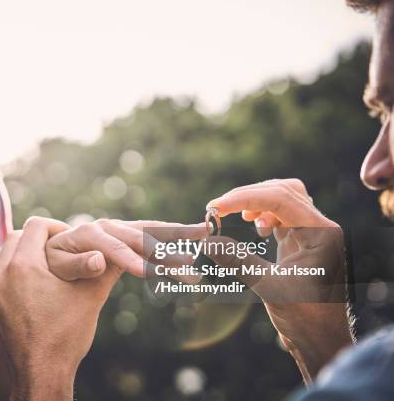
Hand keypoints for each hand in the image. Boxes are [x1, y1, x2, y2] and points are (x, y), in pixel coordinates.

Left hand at [0, 217, 124, 399]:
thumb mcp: (91, 297)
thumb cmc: (65, 336)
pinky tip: (35, 281)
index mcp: (23, 266)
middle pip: (16, 236)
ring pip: (4, 253)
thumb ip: (106, 268)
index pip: (36, 226)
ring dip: (23, 251)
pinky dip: (14, 268)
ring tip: (48, 262)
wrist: (40, 374)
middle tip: (61, 247)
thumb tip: (122, 250)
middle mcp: (2, 274)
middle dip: (39, 237)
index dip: (57, 227)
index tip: (72, 238)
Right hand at [206, 179, 353, 382]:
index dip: (246, 198)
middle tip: (219, 207)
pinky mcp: (302, 242)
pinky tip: (253, 227)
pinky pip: (283, 215)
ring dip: (257, 201)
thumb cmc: (304, 317)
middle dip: (249, 195)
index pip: (281, 199)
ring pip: (284, 199)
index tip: (217, 207)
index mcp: (321, 234)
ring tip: (236, 214)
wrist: (322, 339)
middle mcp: (321, 228)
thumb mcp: (268, 286)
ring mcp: (313, 234)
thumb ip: (238, 260)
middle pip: (284, 191)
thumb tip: (207, 241)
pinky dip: (263, 214)